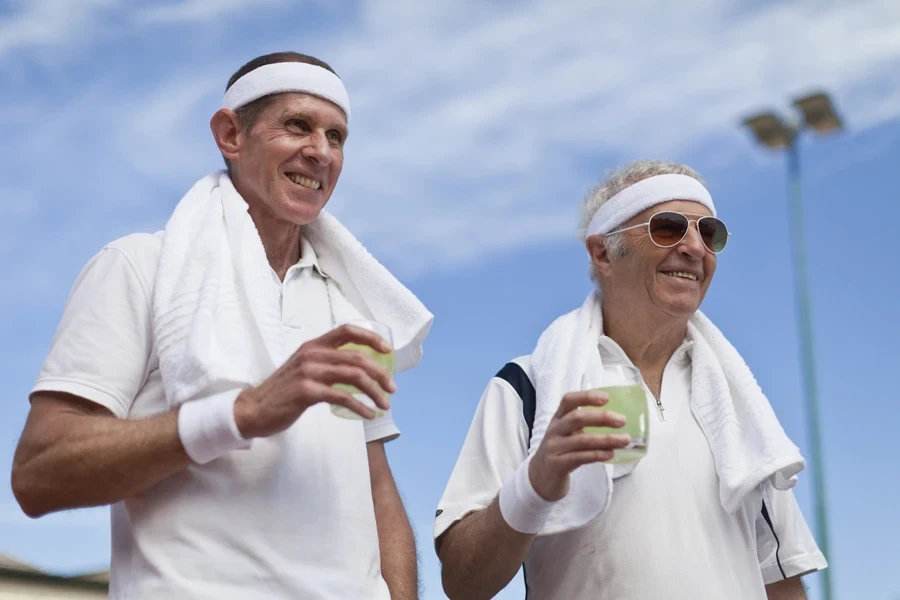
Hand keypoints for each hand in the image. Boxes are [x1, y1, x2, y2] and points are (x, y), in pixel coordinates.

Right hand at [233, 324, 395, 437]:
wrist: (253, 409)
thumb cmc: (283, 391)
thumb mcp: (304, 367)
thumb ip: (327, 363)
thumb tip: (360, 369)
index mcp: (313, 345)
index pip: (347, 331)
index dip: (371, 338)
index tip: (387, 350)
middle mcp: (312, 354)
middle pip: (357, 357)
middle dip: (380, 373)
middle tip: (392, 389)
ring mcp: (308, 372)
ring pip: (354, 375)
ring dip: (374, 391)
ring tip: (384, 404)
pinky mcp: (306, 392)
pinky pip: (342, 397)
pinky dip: (360, 406)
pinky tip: (368, 414)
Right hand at [528, 390, 630, 501]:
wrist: (540, 477)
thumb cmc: (561, 451)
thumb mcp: (567, 434)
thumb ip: (584, 425)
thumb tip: (616, 419)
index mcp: (558, 418)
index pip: (569, 401)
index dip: (586, 397)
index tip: (606, 398)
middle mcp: (554, 430)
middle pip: (576, 418)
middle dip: (602, 418)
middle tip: (622, 420)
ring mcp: (554, 448)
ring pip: (582, 440)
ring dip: (606, 439)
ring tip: (625, 440)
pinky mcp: (557, 465)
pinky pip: (580, 457)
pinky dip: (598, 454)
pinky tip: (610, 453)